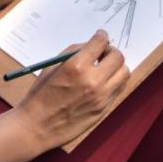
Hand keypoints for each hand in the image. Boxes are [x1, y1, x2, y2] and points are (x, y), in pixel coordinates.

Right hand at [15, 30, 129, 150]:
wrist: (37, 126)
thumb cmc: (41, 94)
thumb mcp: (52, 66)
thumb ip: (73, 52)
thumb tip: (90, 46)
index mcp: (76, 66)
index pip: (100, 43)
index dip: (102, 35)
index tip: (101, 36)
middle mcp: (92, 80)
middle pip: (118, 57)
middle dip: (111, 51)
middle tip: (103, 53)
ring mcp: (101, 97)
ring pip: (124, 73)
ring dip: (117, 67)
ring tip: (105, 68)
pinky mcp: (103, 109)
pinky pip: (119, 89)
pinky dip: (114, 81)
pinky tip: (103, 82)